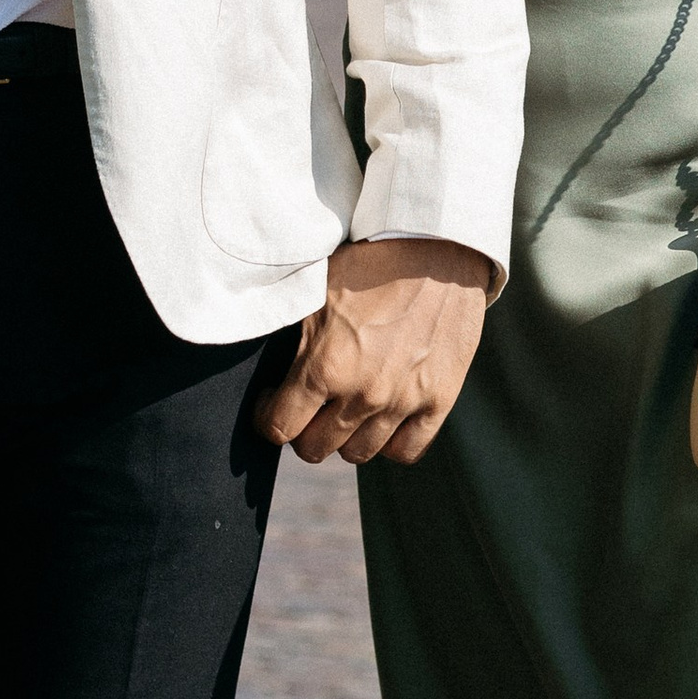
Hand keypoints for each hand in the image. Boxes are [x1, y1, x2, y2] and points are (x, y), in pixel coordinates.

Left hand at [254, 236, 491, 467]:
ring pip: (358, 454)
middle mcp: (362, 394)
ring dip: (344, 436)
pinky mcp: (439, 399)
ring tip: (345, 410)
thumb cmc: (371, 260)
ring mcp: (403, 401)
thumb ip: (290, 332)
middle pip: (315, 448)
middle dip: (303, 429)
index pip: (278, 428)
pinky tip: (383, 420)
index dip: (267, 417)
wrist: (438, 244)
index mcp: (324, 366)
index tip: (271, 401)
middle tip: (308, 406)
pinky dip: (390, 442)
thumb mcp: (315, 288)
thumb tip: (258, 349)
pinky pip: (407, 451)